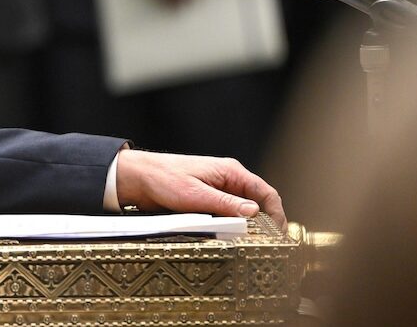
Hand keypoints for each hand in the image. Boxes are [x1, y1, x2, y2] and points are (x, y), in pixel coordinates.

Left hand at [114, 148, 284, 229]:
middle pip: (257, 204)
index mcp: (230, 172)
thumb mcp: (195, 193)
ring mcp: (218, 191)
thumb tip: (254, 212)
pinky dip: (231, 226)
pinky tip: (231, 238)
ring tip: (252, 245)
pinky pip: (226, 215)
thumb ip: (225, 203)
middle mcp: (228, 180)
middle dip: (265, 223)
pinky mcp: (208, 201)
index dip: (277, 214)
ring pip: (242, 212)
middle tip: (268, 245)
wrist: (137, 178)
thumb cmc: (163, 178)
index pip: (266, 193)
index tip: (279, 234)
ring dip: (247, 227)